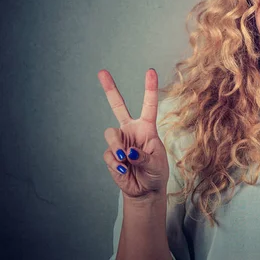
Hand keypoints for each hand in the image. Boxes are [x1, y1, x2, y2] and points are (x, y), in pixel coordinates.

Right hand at [98, 69, 168, 200]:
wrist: (145, 190)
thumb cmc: (155, 173)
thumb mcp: (156, 163)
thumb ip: (143, 156)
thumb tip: (128, 152)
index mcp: (147, 127)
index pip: (149, 105)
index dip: (149, 87)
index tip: (150, 71)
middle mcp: (131, 130)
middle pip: (118, 106)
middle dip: (109, 88)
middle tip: (102, 71)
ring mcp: (120, 141)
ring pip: (110, 134)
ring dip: (117, 147)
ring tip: (126, 160)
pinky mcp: (111, 154)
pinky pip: (109, 155)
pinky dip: (116, 164)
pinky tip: (124, 170)